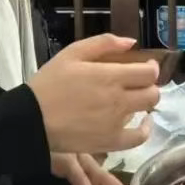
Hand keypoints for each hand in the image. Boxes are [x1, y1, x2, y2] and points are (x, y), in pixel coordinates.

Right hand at [28, 34, 159, 153]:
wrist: (32, 119)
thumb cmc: (50, 83)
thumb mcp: (72, 53)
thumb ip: (103, 43)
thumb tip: (131, 42)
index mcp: (110, 76)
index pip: (149, 72)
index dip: (151, 68)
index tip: (145, 66)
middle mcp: (119, 99)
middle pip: (152, 92)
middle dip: (149, 85)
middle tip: (138, 83)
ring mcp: (116, 122)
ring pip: (148, 111)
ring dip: (145, 103)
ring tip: (134, 99)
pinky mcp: (111, 141)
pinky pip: (138, 138)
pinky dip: (144, 130)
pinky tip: (141, 123)